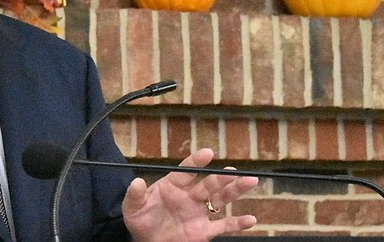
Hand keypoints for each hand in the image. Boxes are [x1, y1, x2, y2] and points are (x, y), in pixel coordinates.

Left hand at [121, 148, 257, 241]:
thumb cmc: (140, 220)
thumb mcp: (132, 207)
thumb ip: (135, 195)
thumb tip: (137, 182)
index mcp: (173, 185)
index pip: (186, 170)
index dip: (196, 161)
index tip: (207, 153)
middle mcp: (189, 196)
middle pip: (209, 184)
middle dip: (222, 177)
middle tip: (235, 171)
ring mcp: (198, 212)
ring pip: (220, 199)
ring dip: (235, 191)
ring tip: (250, 182)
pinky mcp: (204, 230)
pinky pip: (223, 226)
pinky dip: (237, 223)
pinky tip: (251, 219)